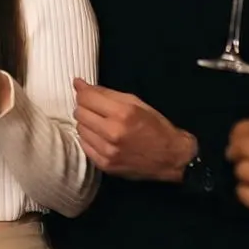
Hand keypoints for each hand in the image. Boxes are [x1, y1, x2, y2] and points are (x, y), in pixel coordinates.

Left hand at [73, 79, 195, 181]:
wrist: (170, 158)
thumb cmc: (155, 126)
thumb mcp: (136, 103)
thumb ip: (106, 93)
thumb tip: (79, 84)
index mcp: (123, 113)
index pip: (86, 97)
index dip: (82, 90)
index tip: (83, 88)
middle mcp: (113, 133)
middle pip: (79, 113)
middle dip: (85, 106)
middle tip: (95, 107)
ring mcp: (107, 151)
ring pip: (79, 129)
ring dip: (87, 123)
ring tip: (100, 122)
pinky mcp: (104, 165)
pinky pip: (84, 145)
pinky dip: (89, 138)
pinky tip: (101, 136)